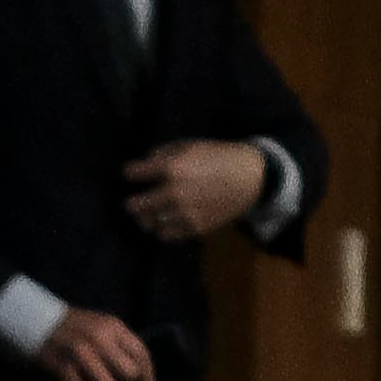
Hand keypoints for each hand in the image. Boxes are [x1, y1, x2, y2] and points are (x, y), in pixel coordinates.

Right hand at [31, 307, 161, 380]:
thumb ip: (120, 345)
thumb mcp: (101, 326)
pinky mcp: (62, 367)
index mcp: (113, 326)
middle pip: (129, 374)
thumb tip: (138, 378)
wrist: (34, 320)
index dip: (149, 377)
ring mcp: (80, 352)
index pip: (141, 354)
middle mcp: (100, 337)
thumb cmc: (73, 327)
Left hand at [124, 140, 266, 242]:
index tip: (129, 174)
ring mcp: (184, 213)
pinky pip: (167, 235)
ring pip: (149, 223)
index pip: (134, 174)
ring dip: (145, 219)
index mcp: (171, 168)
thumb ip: (164, 153)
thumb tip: (146, 162)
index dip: (129, 173)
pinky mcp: (195, 228)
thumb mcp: (191, 145)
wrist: (251, 178)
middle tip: (131, 203)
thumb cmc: (220, 156)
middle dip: (130, 203)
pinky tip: (164, 223)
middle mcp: (173, 193)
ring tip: (147, 216)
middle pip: (135, 205)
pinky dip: (161, 230)